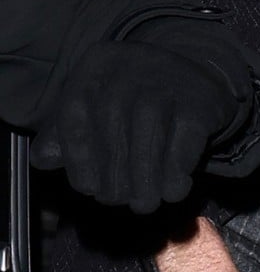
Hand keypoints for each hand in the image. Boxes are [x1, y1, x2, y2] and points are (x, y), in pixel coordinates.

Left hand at [30, 18, 259, 212]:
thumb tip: (45, 160)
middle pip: (112, 131)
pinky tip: (174, 190)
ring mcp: (167, 83)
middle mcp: (129, 69)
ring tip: (145, 204)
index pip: (75, 117)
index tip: (87, 188)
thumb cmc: (135, 98)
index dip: (79, 160)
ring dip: (145, 182)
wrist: (197, 75)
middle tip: (117, 200)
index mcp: (95, 67)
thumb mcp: (95, 101)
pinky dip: (176, 174)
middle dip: (114, 176)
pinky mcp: (200, 102)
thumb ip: (64, 131)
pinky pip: (183, 144)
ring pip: (147, 140)